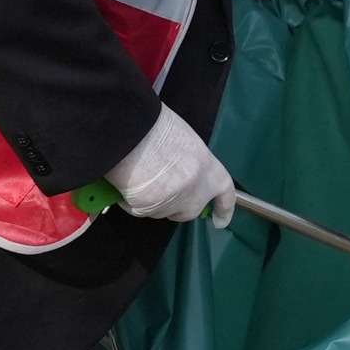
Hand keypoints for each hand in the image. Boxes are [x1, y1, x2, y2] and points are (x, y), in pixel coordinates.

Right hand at [106, 107, 234, 224]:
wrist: (134, 134)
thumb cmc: (160, 128)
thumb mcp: (185, 142)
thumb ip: (189, 162)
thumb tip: (179, 171)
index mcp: (209, 170)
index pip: (226, 194)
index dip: (224, 209)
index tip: (221, 222)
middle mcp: (195, 193)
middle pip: (189, 211)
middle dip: (178, 208)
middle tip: (162, 191)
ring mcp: (172, 204)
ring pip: (162, 211)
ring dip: (153, 201)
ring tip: (139, 177)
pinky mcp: (148, 209)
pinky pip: (137, 209)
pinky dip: (130, 201)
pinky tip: (124, 184)